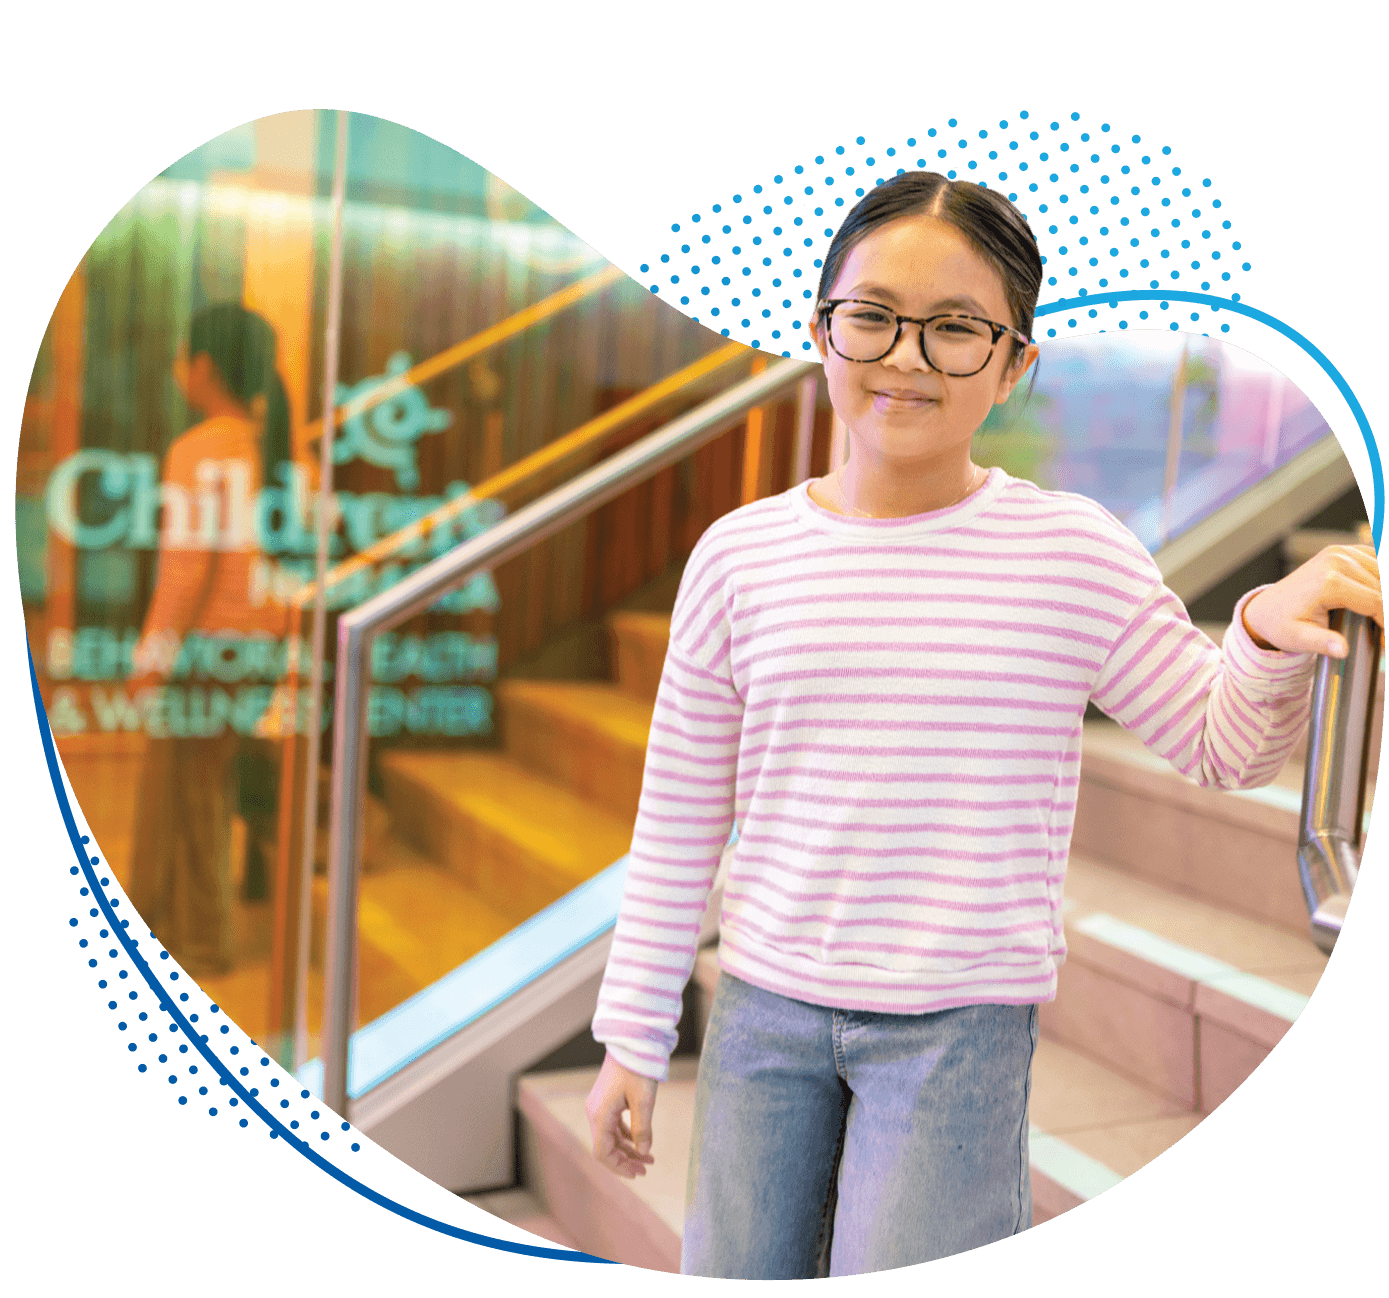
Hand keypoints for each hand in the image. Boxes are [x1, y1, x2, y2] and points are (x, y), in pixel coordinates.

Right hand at [584, 1050, 657, 1178]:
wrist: (631, 1041)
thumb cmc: (637, 1068)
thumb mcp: (644, 1101)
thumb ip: (642, 1129)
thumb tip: (643, 1153)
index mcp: (599, 1115)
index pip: (603, 1152)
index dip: (619, 1166)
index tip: (637, 1173)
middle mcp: (595, 1112)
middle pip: (606, 1146)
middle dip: (625, 1160)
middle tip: (646, 1169)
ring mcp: (600, 1105)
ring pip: (611, 1136)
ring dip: (627, 1149)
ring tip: (648, 1158)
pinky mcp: (607, 1099)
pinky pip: (614, 1125)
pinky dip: (626, 1135)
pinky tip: (641, 1141)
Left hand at [1242, 543, 1381, 656]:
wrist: (1266, 608)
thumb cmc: (1281, 624)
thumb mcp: (1298, 638)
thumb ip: (1322, 643)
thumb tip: (1342, 650)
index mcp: (1329, 582)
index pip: (1377, 603)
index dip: (1386, 624)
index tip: (1385, 644)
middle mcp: (1336, 561)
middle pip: (1382, 587)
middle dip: (1385, 612)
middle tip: (1381, 633)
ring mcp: (1340, 552)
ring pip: (1382, 572)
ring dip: (1383, 595)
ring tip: (1379, 618)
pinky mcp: (1342, 551)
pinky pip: (1376, 559)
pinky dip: (1380, 576)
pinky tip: (1376, 592)